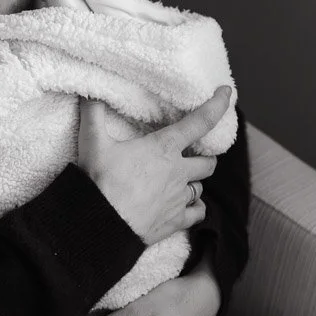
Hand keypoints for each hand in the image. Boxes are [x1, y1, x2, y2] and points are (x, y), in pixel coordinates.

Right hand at [78, 88, 229, 245]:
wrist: (101, 223)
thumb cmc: (100, 181)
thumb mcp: (93, 142)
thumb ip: (93, 114)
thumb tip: (89, 93)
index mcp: (164, 148)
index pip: (200, 122)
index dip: (217, 105)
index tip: (226, 93)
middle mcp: (178, 172)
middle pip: (209, 162)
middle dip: (206, 157)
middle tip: (195, 155)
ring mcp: (179, 198)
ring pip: (201, 187)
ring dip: (195, 182)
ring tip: (182, 180)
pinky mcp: (176, 221)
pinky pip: (199, 213)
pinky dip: (196, 208)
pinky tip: (187, 206)